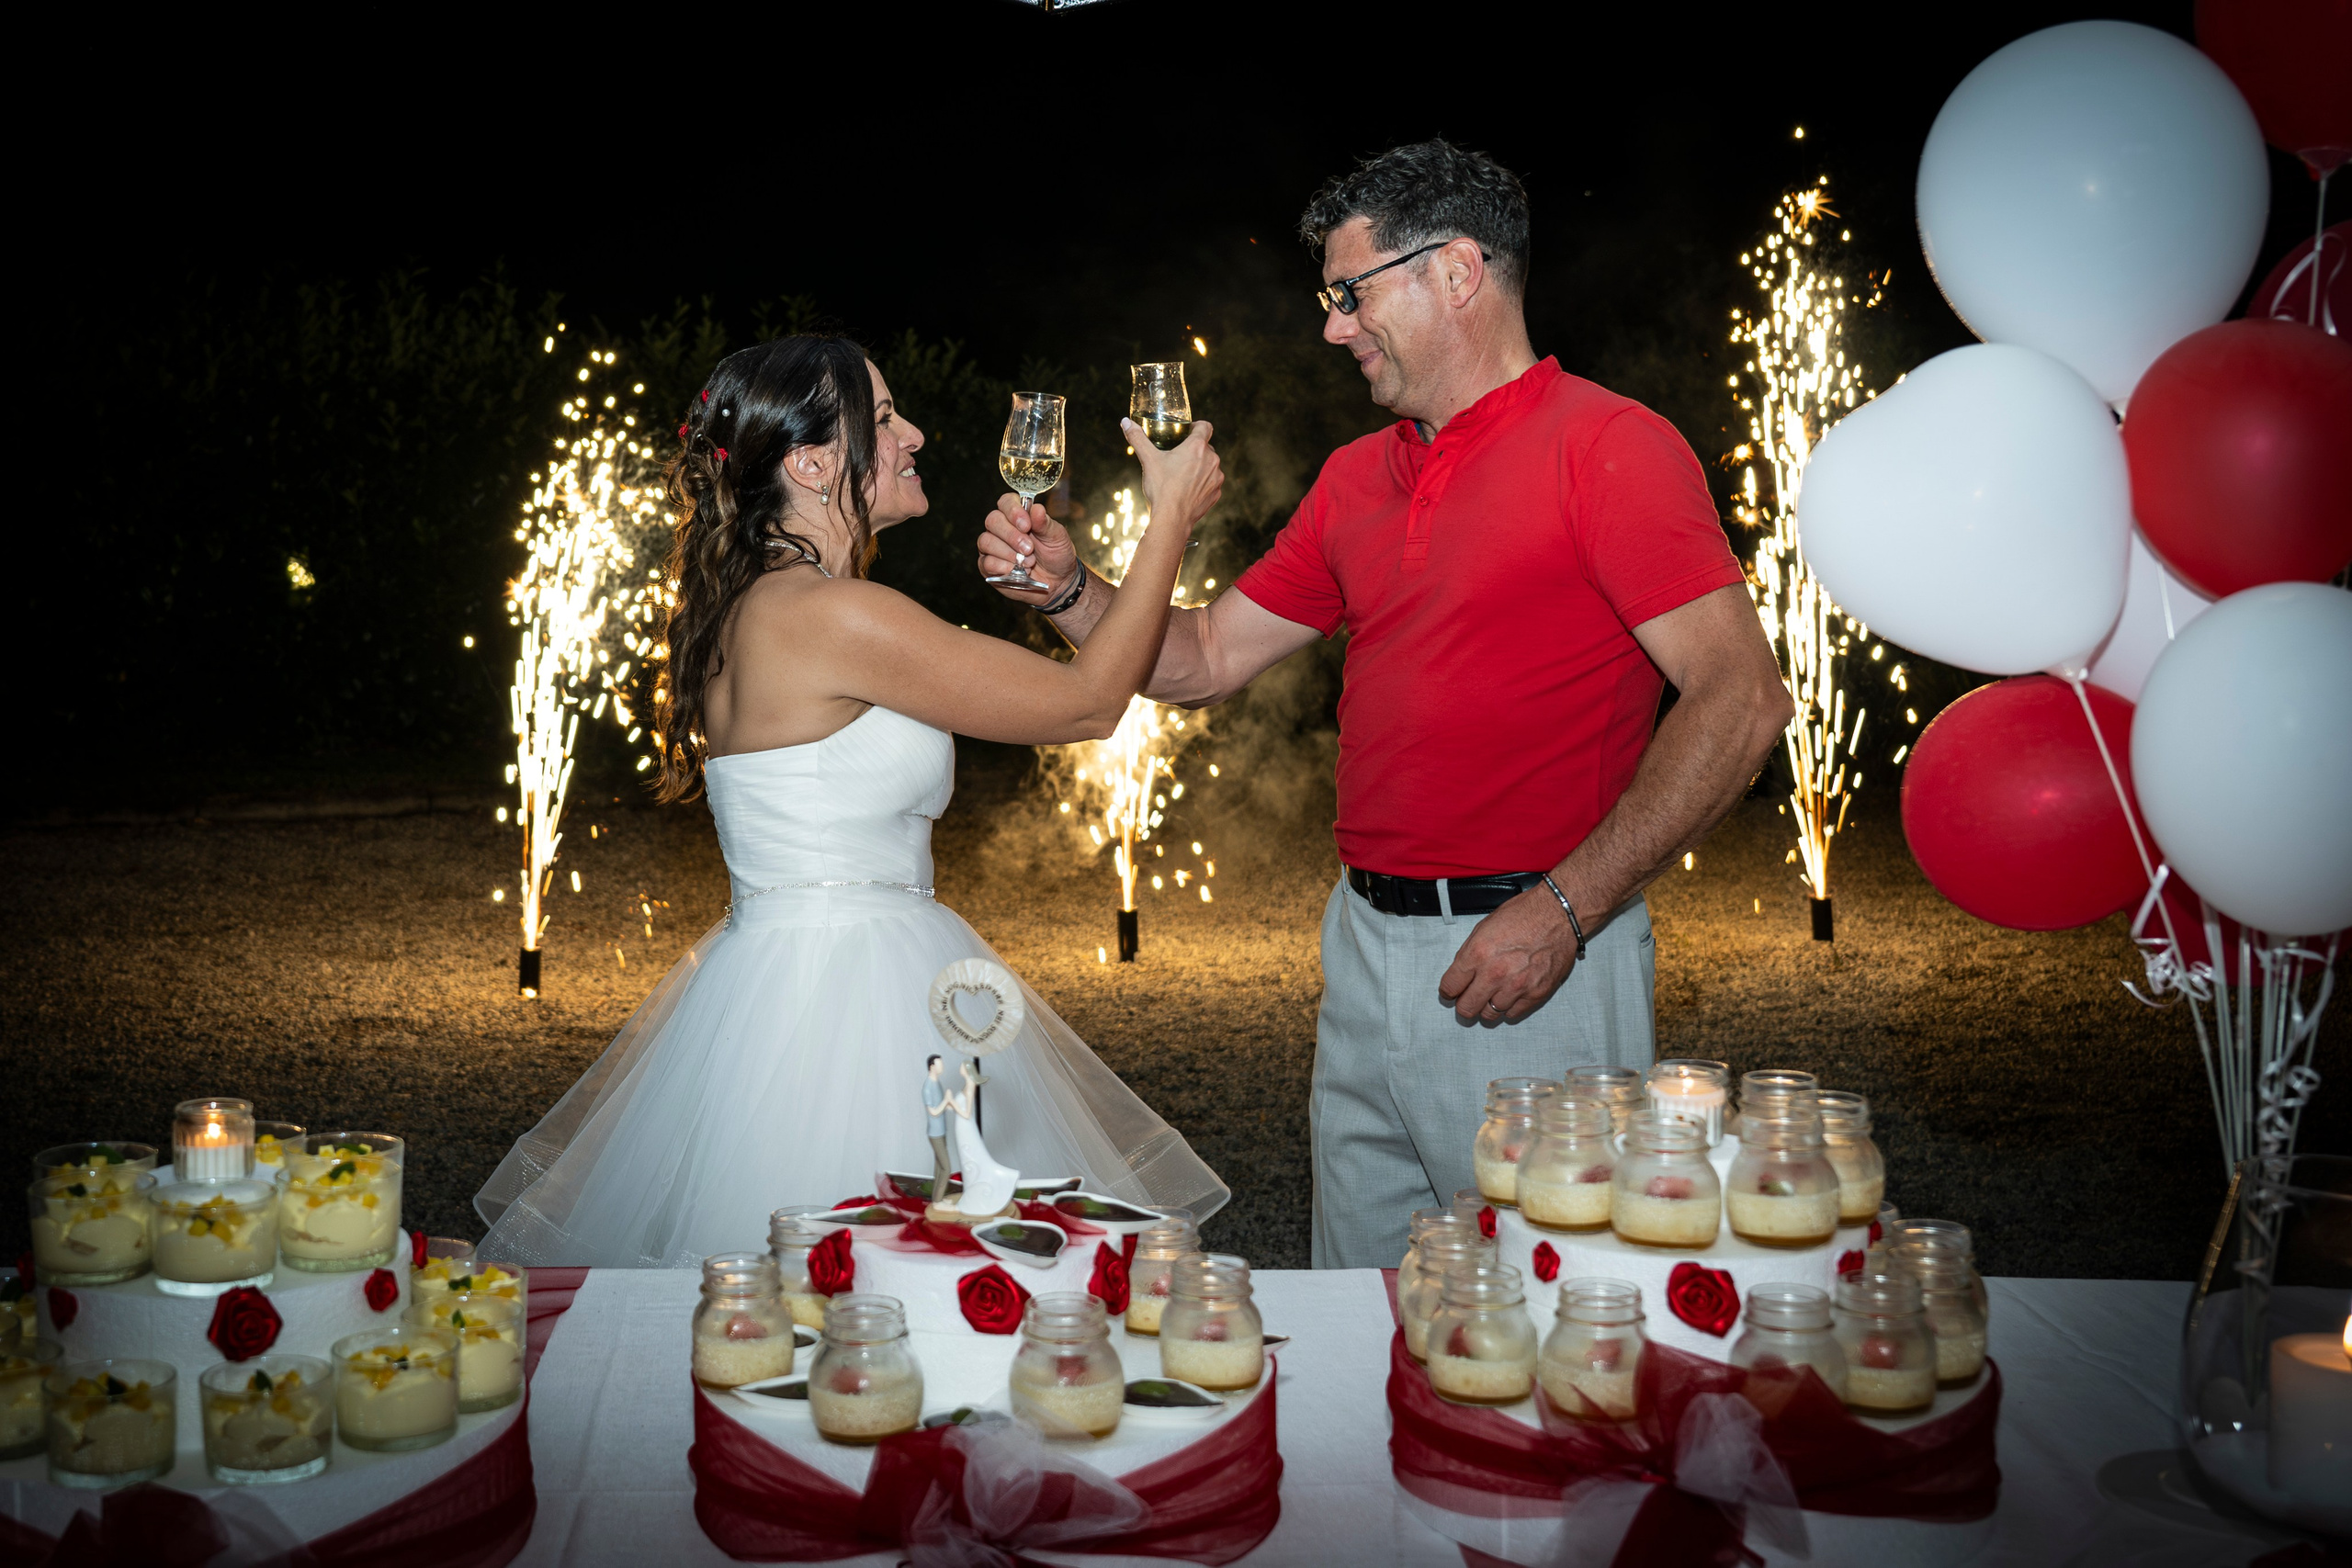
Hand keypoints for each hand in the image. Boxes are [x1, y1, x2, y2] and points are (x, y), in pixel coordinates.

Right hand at [978, 495, 1080, 601]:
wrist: (1057, 582)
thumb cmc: (1056, 555)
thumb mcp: (1057, 537)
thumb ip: (1045, 523)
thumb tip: (1036, 508)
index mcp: (1018, 515)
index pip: (1006, 502)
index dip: (1013, 511)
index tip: (1026, 525)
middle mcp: (1001, 528)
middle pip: (993, 520)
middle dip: (1011, 535)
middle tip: (1029, 548)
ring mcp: (992, 547)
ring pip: (986, 541)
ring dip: (1008, 553)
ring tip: (1028, 562)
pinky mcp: (988, 566)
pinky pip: (986, 562)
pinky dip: (1002, 566)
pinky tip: (1016, 571)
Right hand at [1126, 417, 1221, 530]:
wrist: (1172, 519)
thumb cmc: (1162, 488)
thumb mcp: (1148, 460)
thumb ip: (1138, 438)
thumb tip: (1126, 422)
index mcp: (1197, 447)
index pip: (1205, 426)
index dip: (1196, 426)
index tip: (1186, 433)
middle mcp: (1212, 460)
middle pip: (1206, 447)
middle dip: (1194, 450)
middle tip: (1177, 457)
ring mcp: (1216, 478)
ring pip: (1209, 465)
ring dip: (1199, 466)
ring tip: (1182, 475)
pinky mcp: (1216, 493)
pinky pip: (1211, 482)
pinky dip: (1202, 483)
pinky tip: (1188, 489)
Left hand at [1437, 887, 1580, 1023]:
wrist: (1558, 915)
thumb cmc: (1523, 915)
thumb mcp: (1485, 927)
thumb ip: (1470, 953)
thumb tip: (1462, 973)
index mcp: (1477, 954)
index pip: (1450, 987)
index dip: (1447, 991)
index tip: (1450, 992)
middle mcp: (1495, 974)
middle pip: (1466, 1008)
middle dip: (1464, 1005)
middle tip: (1468, 999)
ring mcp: (1516, 987)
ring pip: (1489, 1015)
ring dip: (1487, 1007)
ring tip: (1491, 995)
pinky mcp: (1536, 994)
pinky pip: (1513, 1014)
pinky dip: (1508, 1008)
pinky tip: (1509, 996)